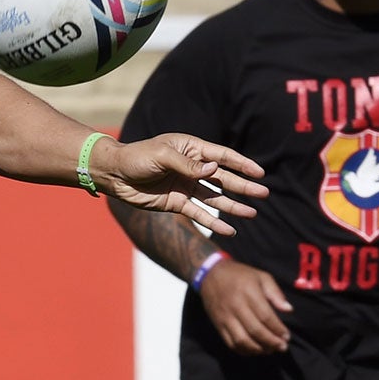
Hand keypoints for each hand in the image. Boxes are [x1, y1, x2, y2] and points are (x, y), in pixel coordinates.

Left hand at [98, 135, 265, 236]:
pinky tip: (229, 230)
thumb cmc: (137, 157)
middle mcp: (192, 168)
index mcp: (191, 149)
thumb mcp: (163, 156)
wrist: (114, 175)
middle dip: (244, 186)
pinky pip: (199, 213)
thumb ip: (189, 165)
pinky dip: (213, 222)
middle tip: (264, 194)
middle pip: (223, 178)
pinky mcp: (177, 203)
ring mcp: (186, 186)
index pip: (222, 156)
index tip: (260, 172)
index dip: (242, 164)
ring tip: (252, 214)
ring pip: (215, 198)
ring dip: (233, 206)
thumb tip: (215, 169)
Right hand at [198, 259, 291, 353]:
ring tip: (269, 350)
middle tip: (282, 347)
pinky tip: (254, 350)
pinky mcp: (218, 326)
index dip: (278, 329)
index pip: (265, 316)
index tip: (287, 336)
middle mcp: (236, 307)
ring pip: (242, 340)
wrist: (211, 275)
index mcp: (249, 293)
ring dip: (258, 349)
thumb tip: (289, 310)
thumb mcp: (261, 277)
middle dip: (271, 342)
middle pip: (255, 330)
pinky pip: (231, 343)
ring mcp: (225, 318)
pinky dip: (244, 350)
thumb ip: (276, 293)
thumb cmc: (240, 275)